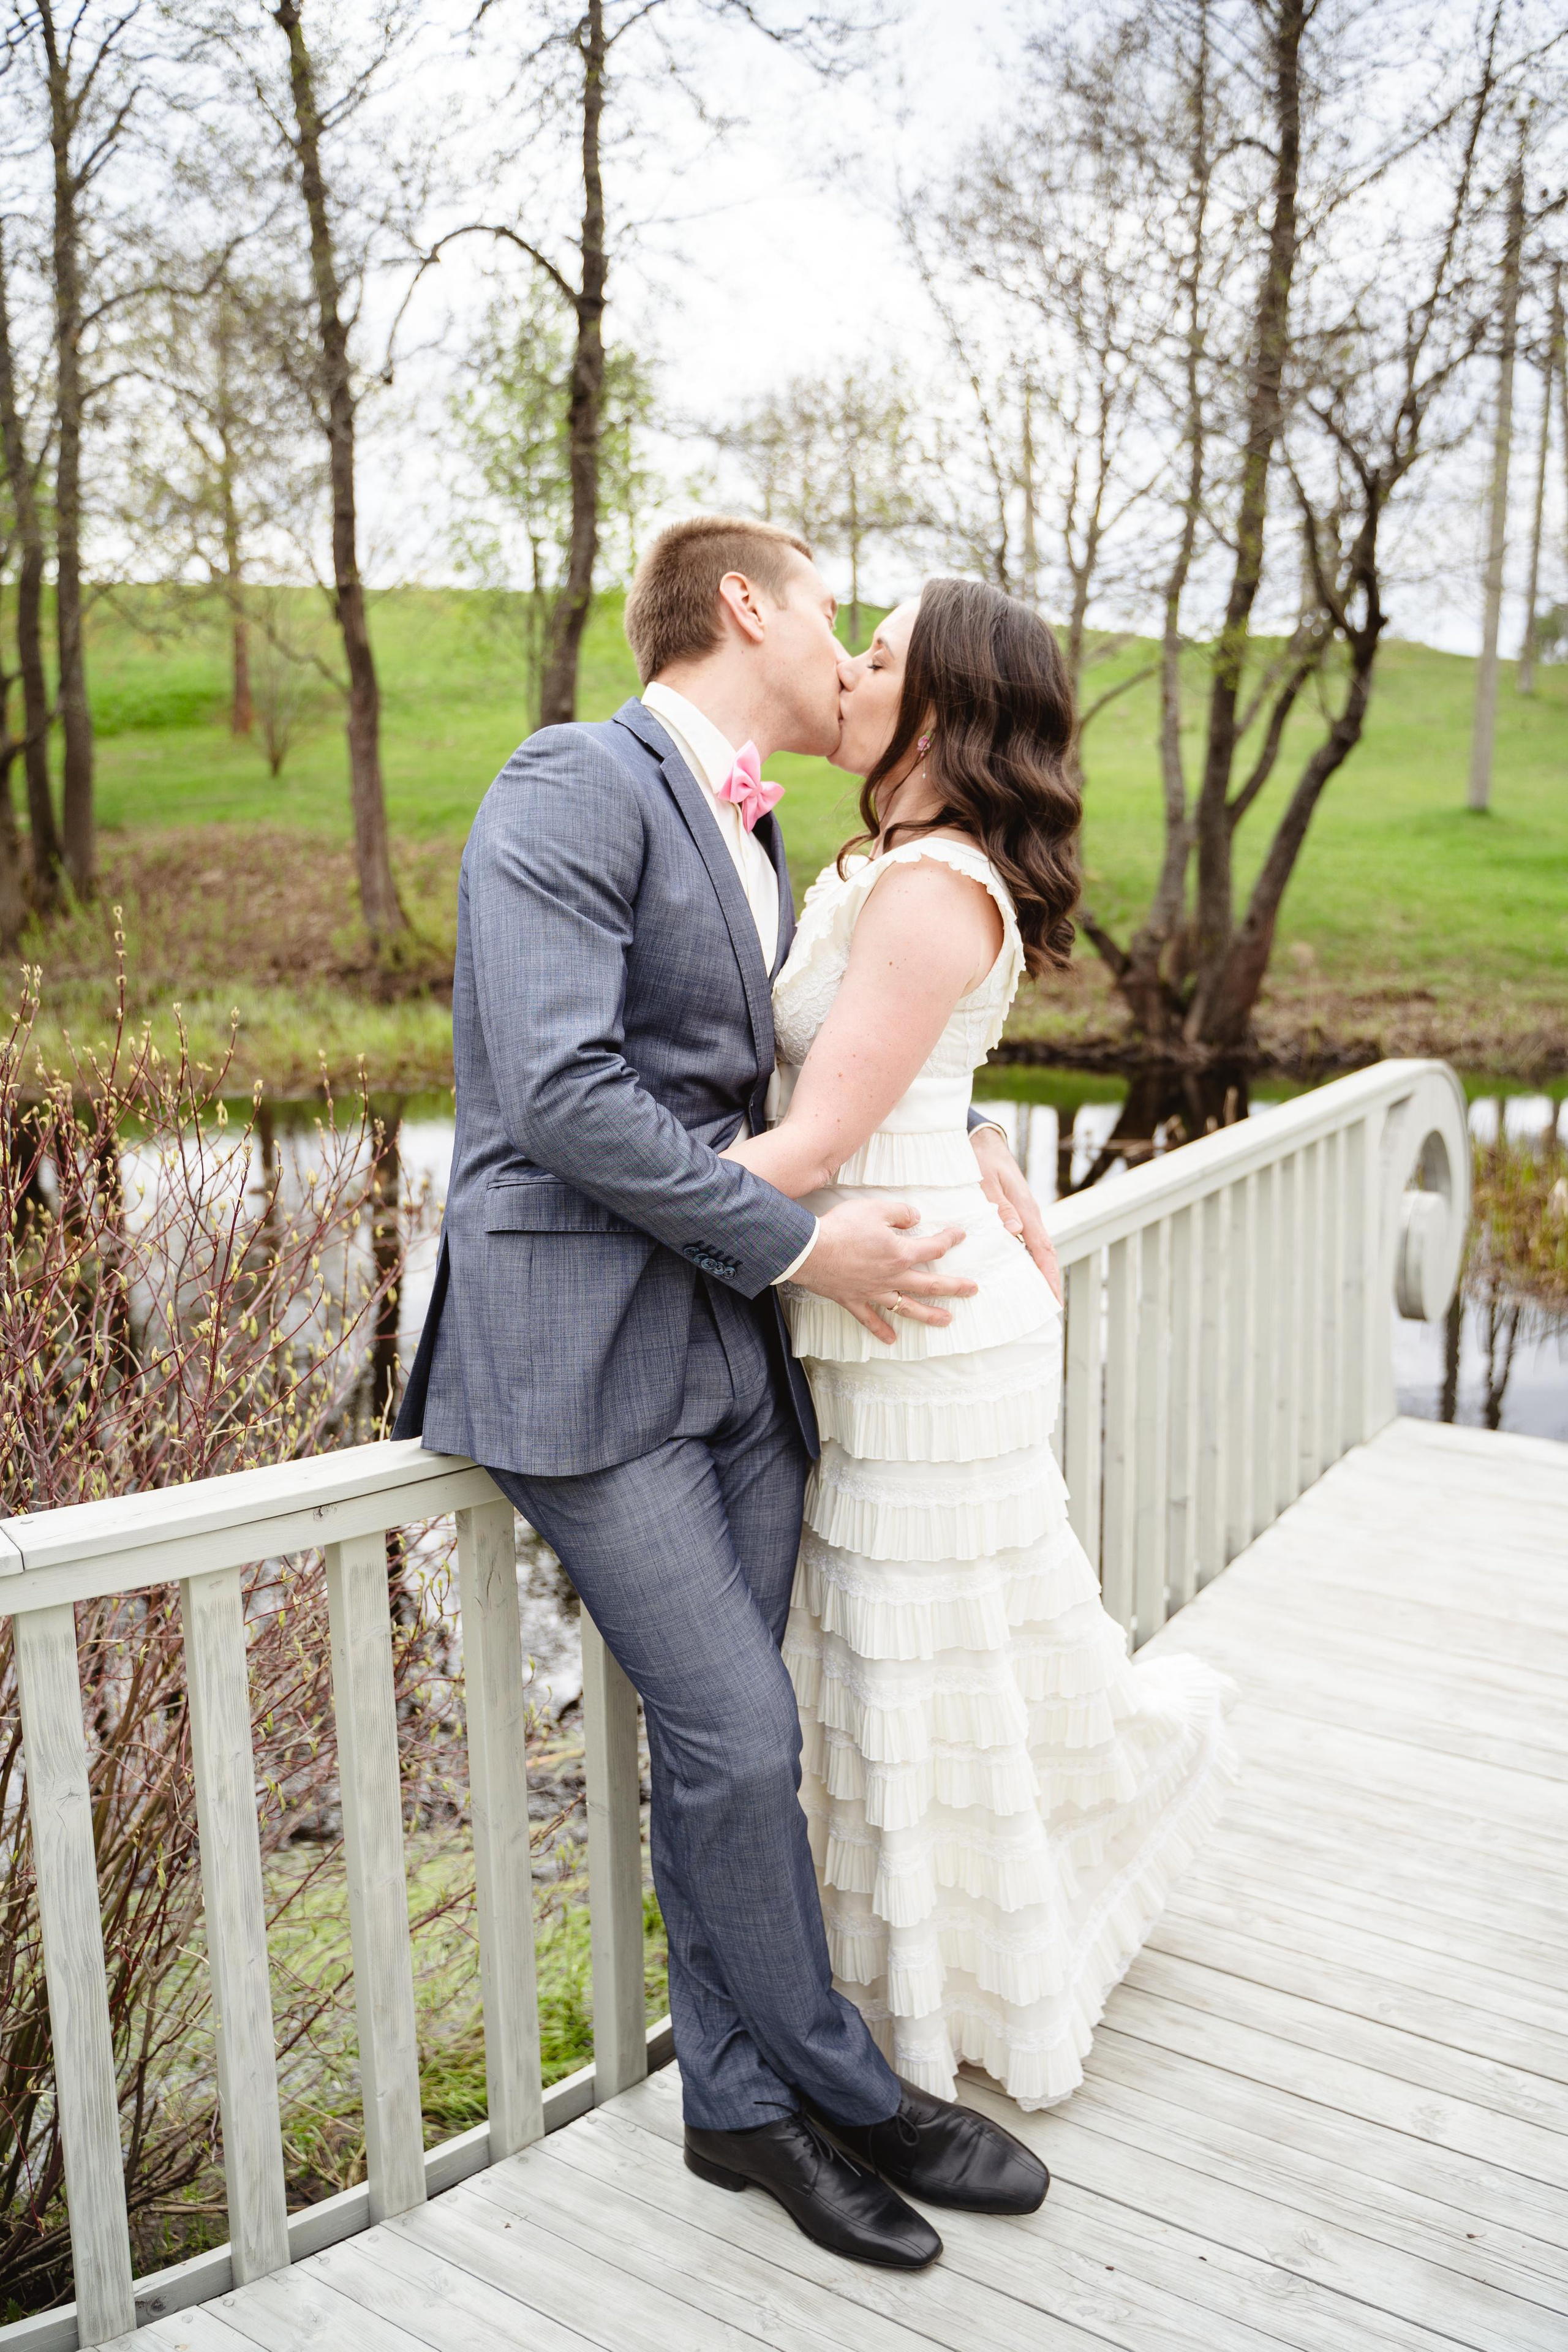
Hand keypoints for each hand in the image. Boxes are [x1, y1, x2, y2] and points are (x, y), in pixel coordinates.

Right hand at [792, 1196, 976, 1343]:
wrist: (809, 1250)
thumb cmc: (841, 1227)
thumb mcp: (875, 1209)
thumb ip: (900, 1212)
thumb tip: (916, 1218)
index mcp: (900, 1253)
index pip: (933, 1248)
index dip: (950, 1240)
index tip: (960, 1236)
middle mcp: (892, 1277)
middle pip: (929, 1285)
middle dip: (954, 1287)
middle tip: (972, 1290)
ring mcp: (874, 1292)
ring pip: (907, 1307)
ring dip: (929, 1315)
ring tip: (946, 1320)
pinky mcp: (854, 1300)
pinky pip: (870, 1319)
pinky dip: (881, 1330)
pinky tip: (891, 1340)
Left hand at [970, 1125, 1061, 1301]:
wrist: (982, 1140)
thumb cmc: (981, 1158)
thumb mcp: (985, 1179)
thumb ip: (999, 1205)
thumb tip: (1015, 1232)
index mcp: (1025, 1209)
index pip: (1042, 1249)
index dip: (1049, 1275)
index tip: (1053, 1298)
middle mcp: (1028, 1215)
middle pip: (1044, 1254)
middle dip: (1049, 1280)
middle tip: (1049, 1309)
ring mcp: (1023, 1215)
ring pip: (1035, 1249)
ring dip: (1038, 1272)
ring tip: (1034, 1299)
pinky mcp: (1015, 1214)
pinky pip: (1025, 1242)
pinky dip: (1026, 1259)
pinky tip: (1016, 1273)